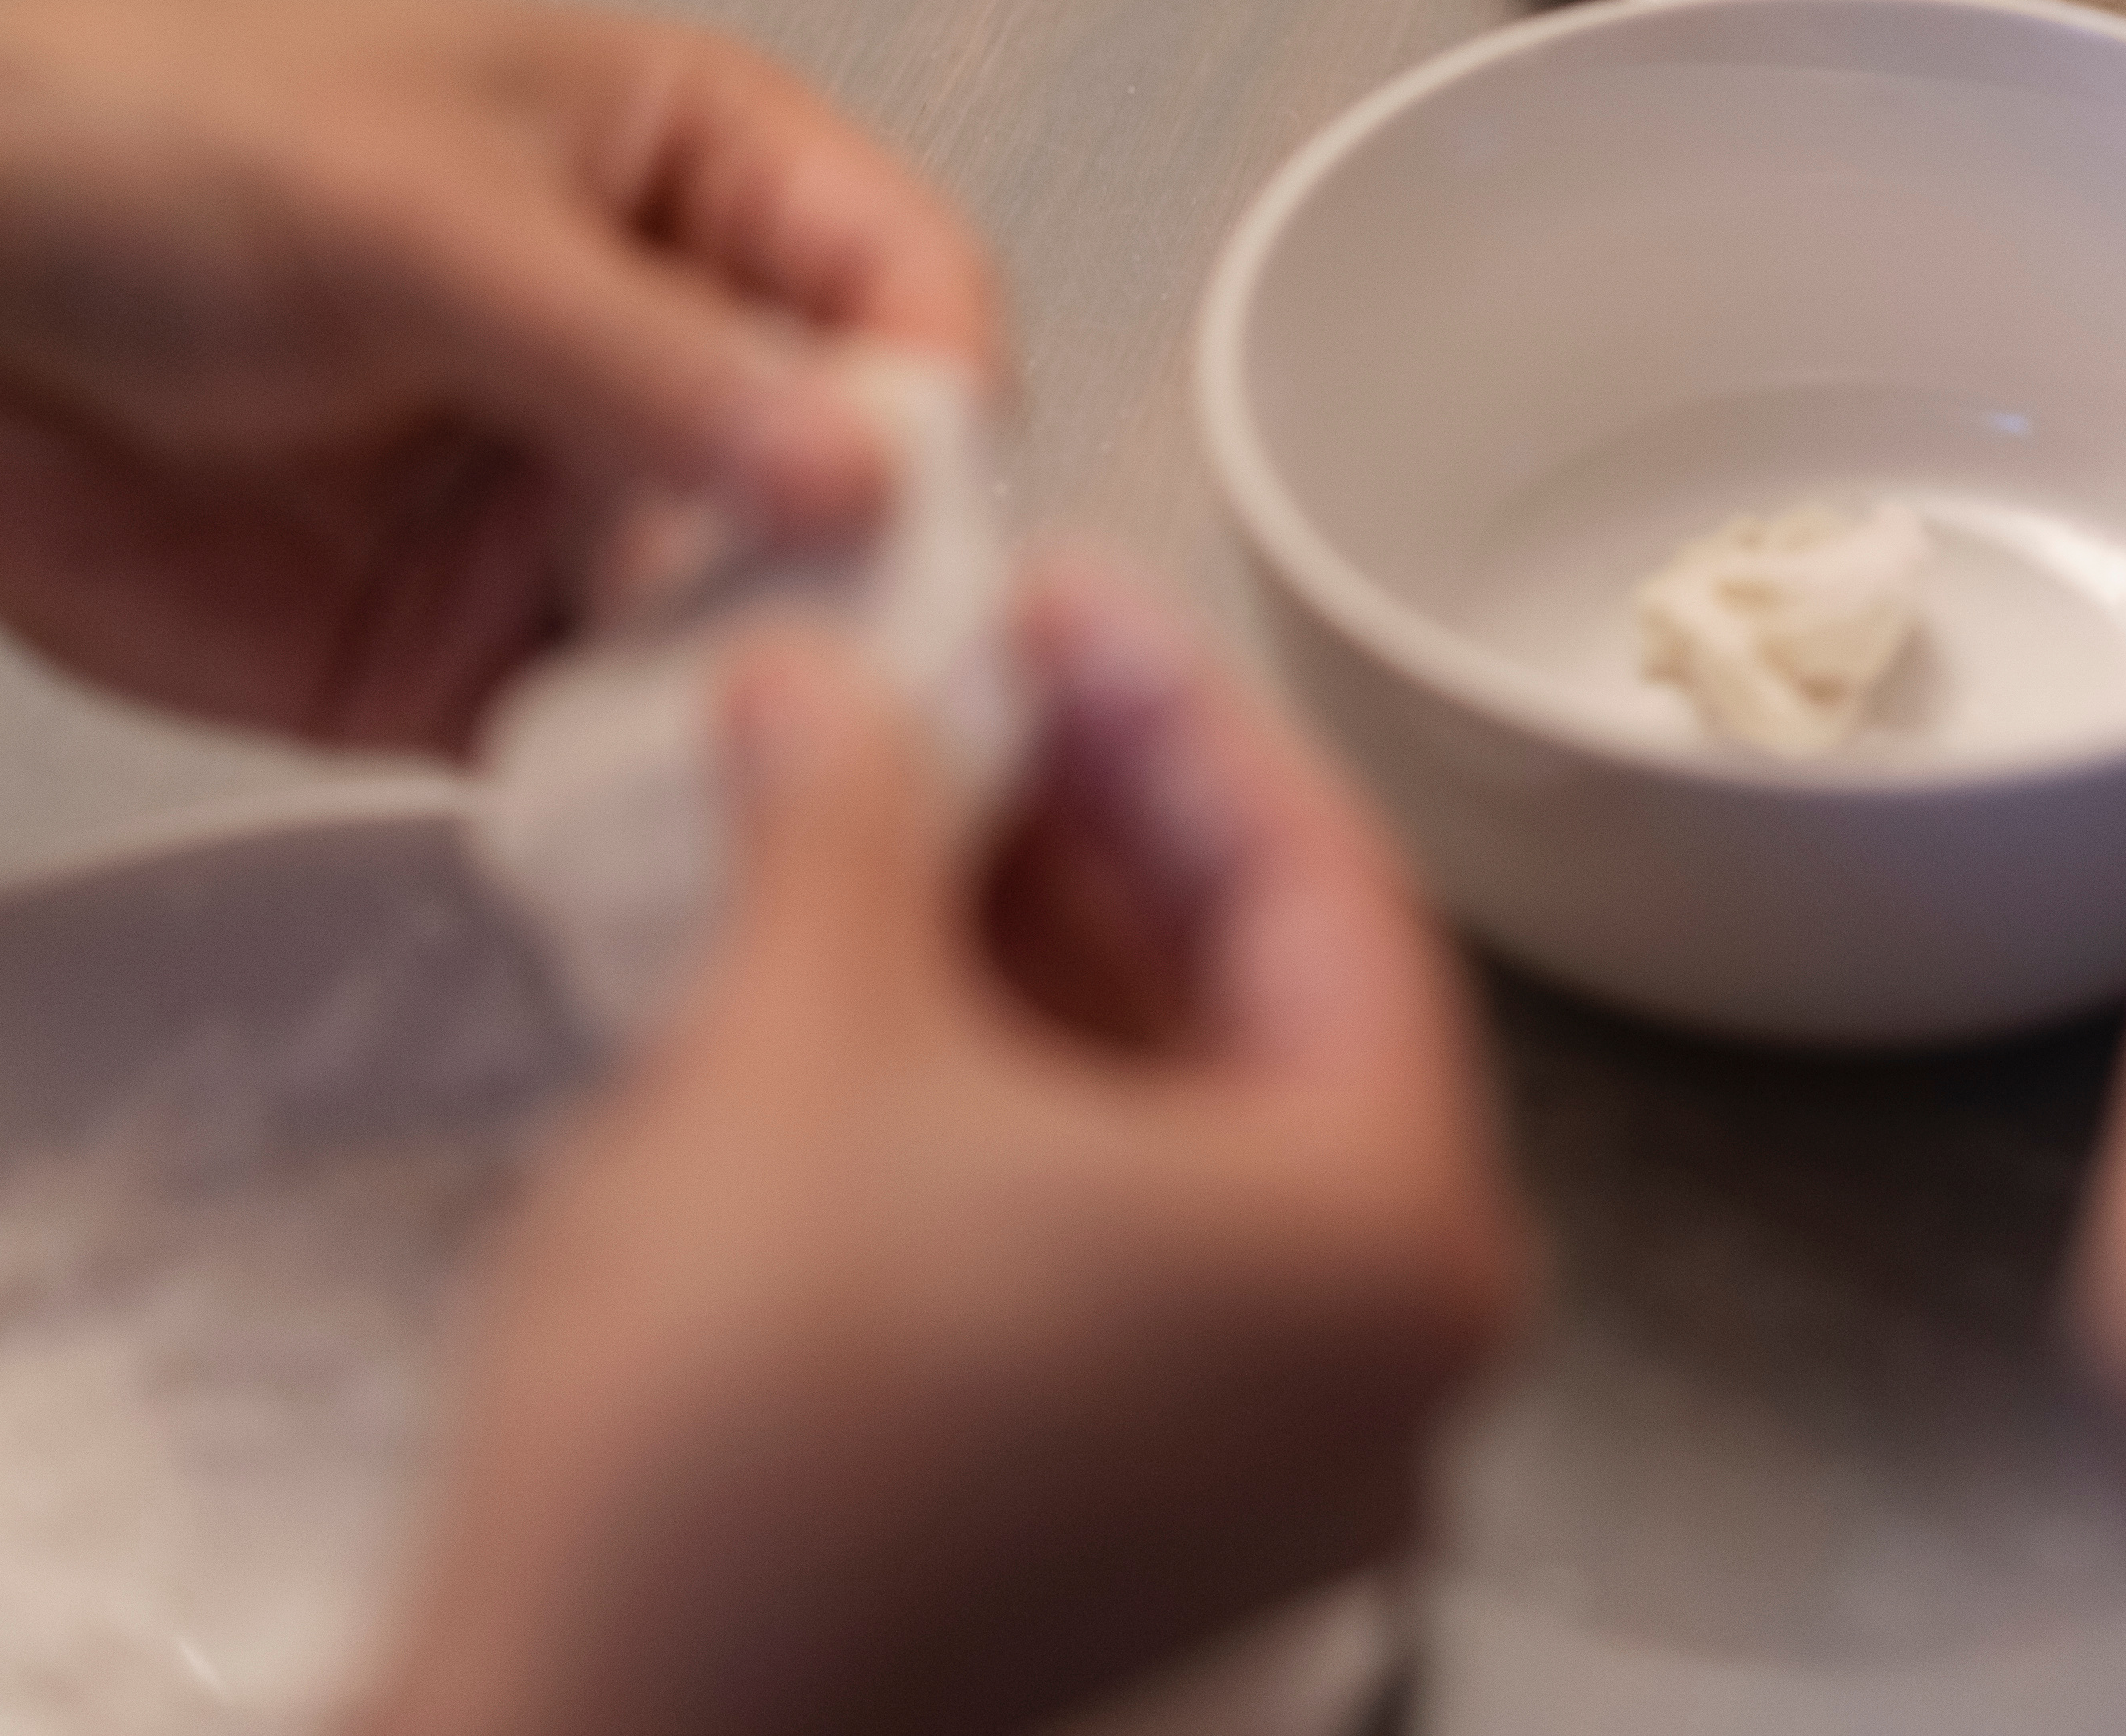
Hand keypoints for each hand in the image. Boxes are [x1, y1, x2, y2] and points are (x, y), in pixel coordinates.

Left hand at [0, 0, 998, 745]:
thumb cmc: (121, 146)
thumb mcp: (415, 217)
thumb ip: (643, 356)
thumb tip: (849, 464)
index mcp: (690, 168)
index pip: (903, 276)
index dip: (935, 385)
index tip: (919, 493)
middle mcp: (659, 341)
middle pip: (853, 470)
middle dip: (868, 565)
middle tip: (865, 654)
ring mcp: (569, 503)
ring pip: (748, 617)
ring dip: (759, 684)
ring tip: (750, 742)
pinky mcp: (473, 649)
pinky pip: (607, 730)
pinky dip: (634, 778)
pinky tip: (640, 800)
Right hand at [359, 558, 1530, 1735]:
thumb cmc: (729, 1436)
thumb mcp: (803, 1027)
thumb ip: (849, 810)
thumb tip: (827, 682)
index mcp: (1396, 1243)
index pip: (1324, 886)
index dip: (1170, 708)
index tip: (1057, 597)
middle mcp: (1389, 1374)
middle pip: (1267, 1006)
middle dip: (1103, 822)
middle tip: (974, 675)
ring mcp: (1279, 1471)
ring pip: (1186, 1125)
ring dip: (1047, 947)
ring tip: (900, 790)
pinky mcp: (1150, 1528)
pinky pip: (1127, 1247)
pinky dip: (1025, 1100)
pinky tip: (888, 969)